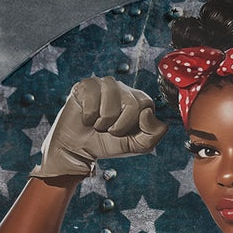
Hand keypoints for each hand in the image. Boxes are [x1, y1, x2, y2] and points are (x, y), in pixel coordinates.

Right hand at [31, 76, 168, 178]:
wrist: (79, 149)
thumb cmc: (108, 143)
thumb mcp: (137, 145)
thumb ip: (153, 133)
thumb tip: (148, 113)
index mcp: (139, 100)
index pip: (148, 105)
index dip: (137, 123)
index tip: (125, 131)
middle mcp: (123, 88)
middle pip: (132, 105)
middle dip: (119, 126)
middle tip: (109, 129)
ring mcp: (104, 84)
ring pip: (111, 105)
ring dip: (102, 122)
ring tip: (98, 123)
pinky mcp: (86, 85)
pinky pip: (92, 101)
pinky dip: (89, 116)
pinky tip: (86, 117)